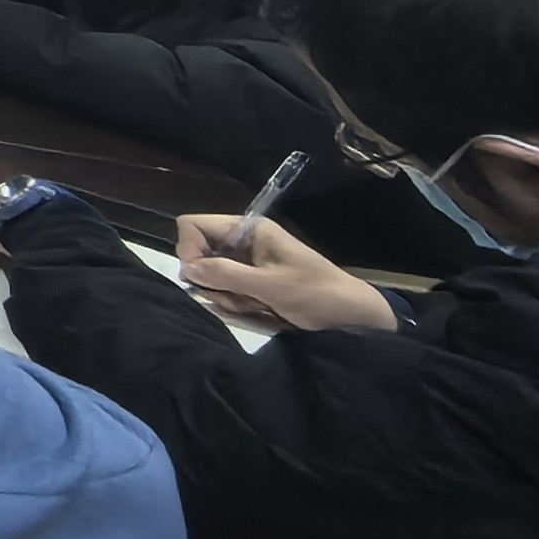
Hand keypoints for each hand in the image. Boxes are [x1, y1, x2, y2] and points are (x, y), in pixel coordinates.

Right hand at [174, 213, 398, 333]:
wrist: (352, 313)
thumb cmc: (315, 293)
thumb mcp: (269, 285)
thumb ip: (226, 275)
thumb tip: (186, 269)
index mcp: (248, 229)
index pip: (194, 225)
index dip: (188, 249)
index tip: (199, 277)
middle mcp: (243, 240)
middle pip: (199, 251)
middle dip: (210, 279)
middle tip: (234, 298)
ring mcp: (248, 260)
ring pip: (211, 274)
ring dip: (224, 294)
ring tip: (252, 306)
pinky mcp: (253, 279)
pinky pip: (227, 288)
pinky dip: (234, 301)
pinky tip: (256, 310)